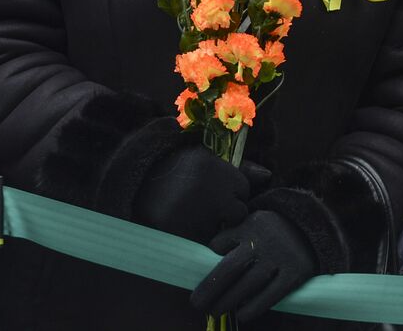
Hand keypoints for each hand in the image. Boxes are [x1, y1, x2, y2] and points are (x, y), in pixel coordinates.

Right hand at [133, 145, 249, 242]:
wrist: (134, 183)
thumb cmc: (176, 170)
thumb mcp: (206, 159)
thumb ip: (240, 168)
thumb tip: (268, 176)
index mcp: (213, 168)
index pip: (243, 189)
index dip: (232, 191)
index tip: (214, 188)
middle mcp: (206, 192)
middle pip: (237, 212)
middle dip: (226, 210)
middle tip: (203, 204)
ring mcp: (194, 215)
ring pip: (222, 230)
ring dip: (211, 225)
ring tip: (191, 214)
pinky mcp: (181, 235)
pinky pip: (203, 243)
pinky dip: (197, 238)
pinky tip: (184, 226)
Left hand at [190, 210, 317, 320]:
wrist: (311, 230)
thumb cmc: (271, 232)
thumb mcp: (253, 224)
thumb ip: (232, 237)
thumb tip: (206, 261)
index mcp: (251, 225)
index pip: (220, 243)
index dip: (208, 261)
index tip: (201, 277)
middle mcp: (265, 240)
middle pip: (230, 268)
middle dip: (210, 288)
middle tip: (197, 303)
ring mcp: (281, 257)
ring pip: (248, 284)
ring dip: (228, 301)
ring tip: (215, 312)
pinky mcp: (295, 273)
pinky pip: (271, 295)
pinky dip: (254, 307)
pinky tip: (241, 315)